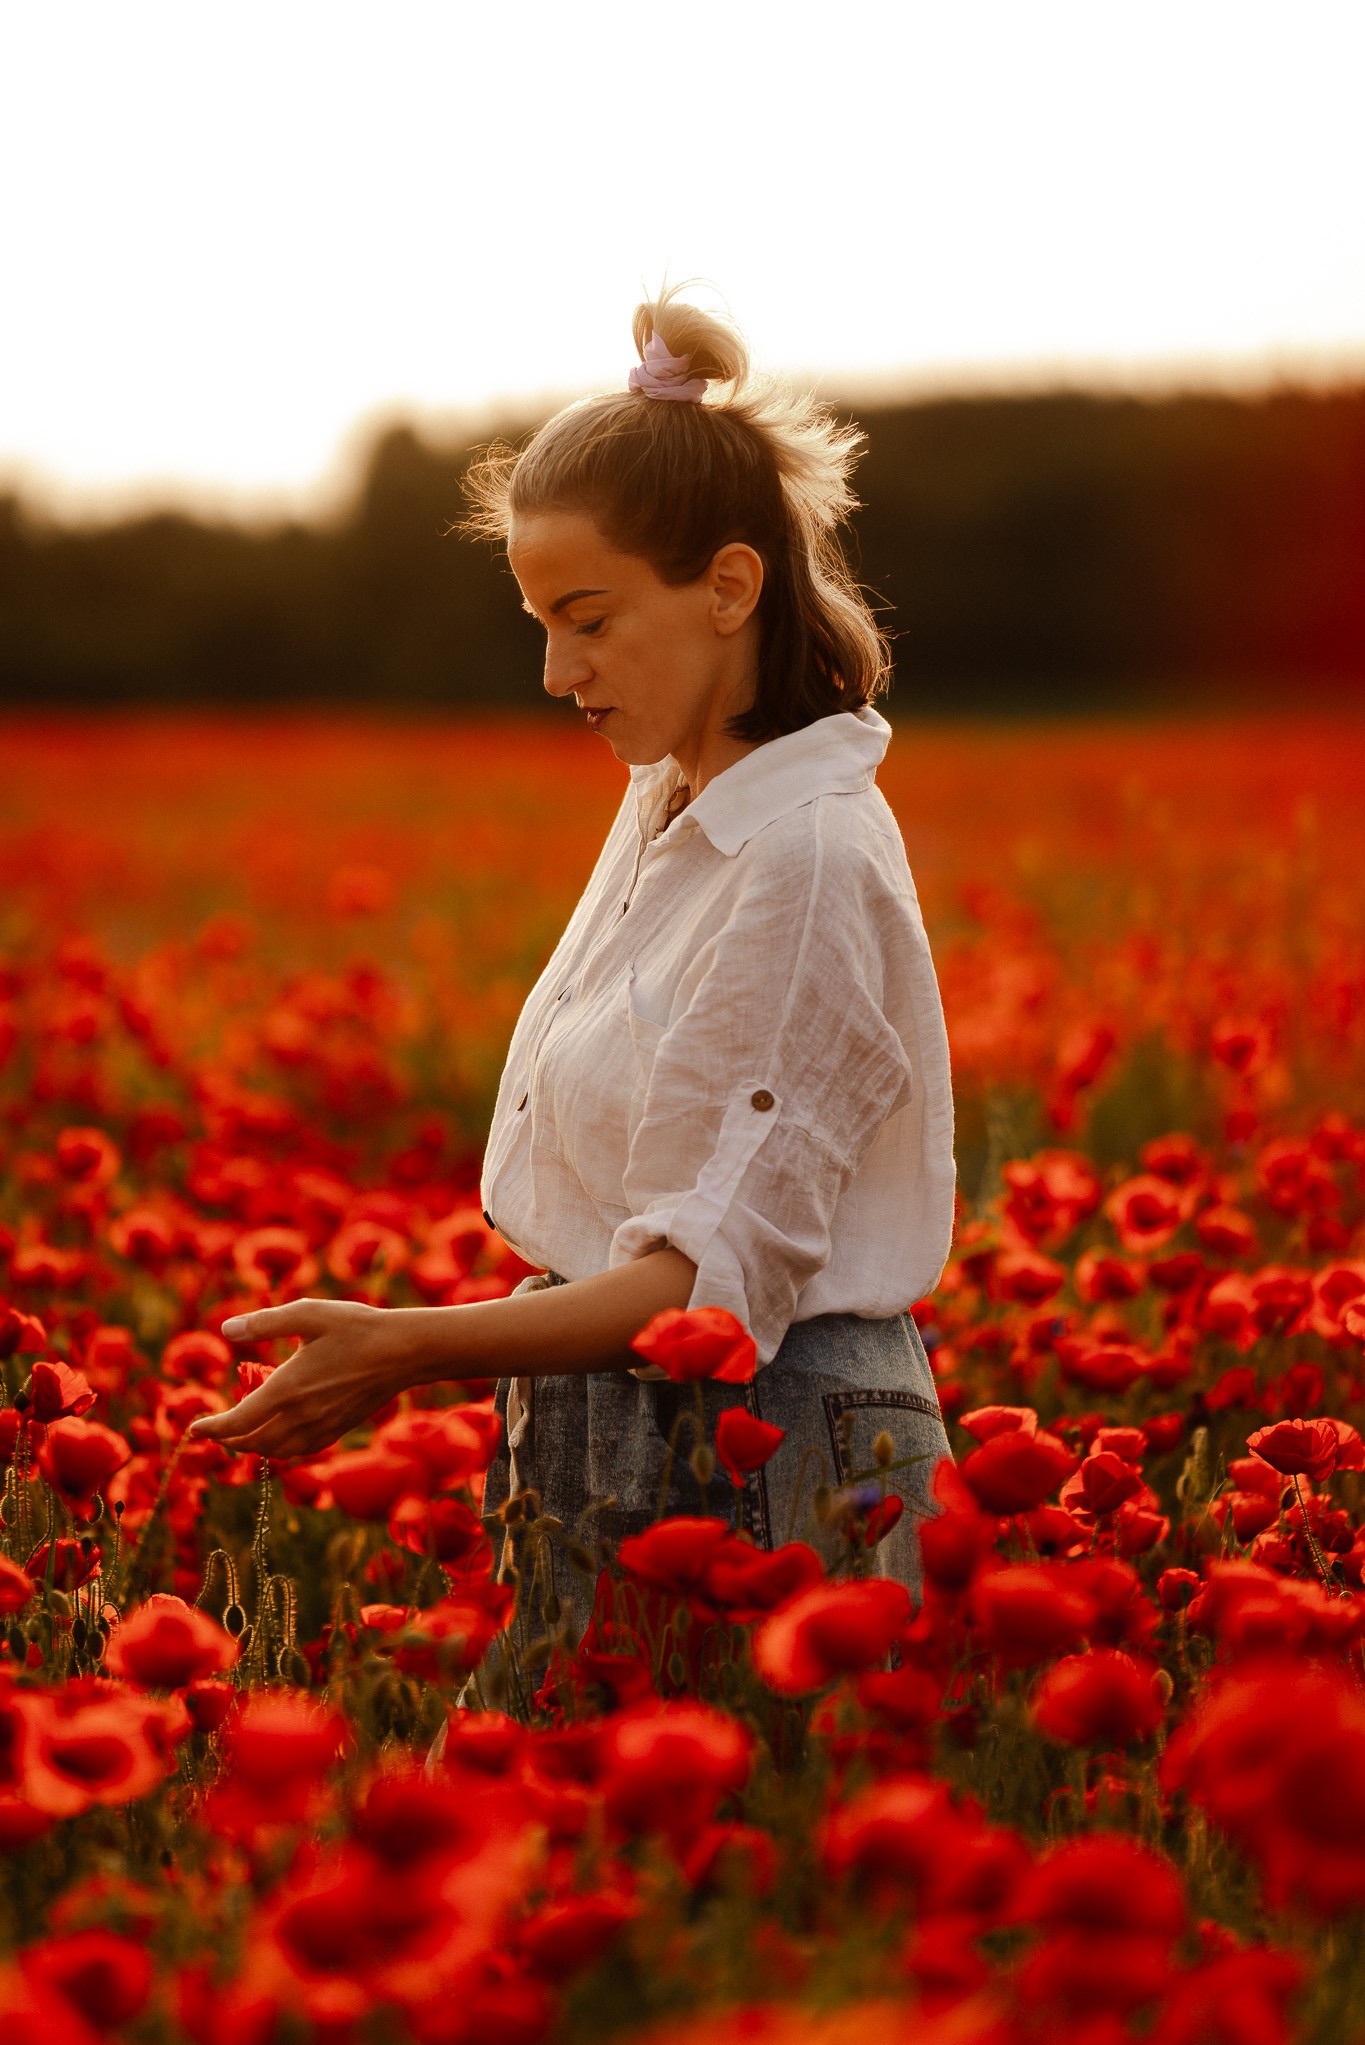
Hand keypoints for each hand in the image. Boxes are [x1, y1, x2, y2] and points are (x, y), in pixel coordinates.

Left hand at [186, 1298, 418, 1459]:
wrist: (404, 1352)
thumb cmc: (356, 1327)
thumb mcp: (307, 1314)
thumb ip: (264, 1323)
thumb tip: (226, 1330)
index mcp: (286, 1389)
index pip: (237, 1422)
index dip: (212, 1429)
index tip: (194, 1429)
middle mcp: (300, 1416)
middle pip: (252, 1442)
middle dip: (228, 1439)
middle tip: (213, 1431)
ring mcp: (321, 1427)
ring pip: (275, 1451)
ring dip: (252, 1447)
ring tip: (240, 1436)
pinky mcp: (338, 1430)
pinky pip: (299, 1450)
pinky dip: (279, 1449)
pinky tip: (278, 1437)